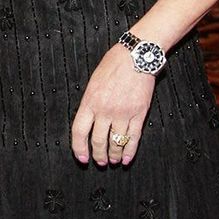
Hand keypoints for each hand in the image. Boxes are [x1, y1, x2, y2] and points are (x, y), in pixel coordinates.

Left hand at [71, 45, 155, 167]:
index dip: (79, 148)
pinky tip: (126, 158)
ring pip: (116, 142)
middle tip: (99, 162)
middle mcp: (105, 110)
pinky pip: (133, 137)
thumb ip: (90, 102)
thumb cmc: (114, 64)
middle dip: (98, 155)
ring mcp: (123, 113)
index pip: (80, 131)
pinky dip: (130, 151)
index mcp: (90, 101)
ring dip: (113, 155)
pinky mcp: (139, 113)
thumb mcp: (93, 82)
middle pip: (98, 141)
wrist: (136, 55)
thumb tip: (89, 121)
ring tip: (112, 161)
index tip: (82, 158)